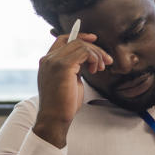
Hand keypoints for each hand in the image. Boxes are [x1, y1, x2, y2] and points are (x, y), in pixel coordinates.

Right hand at [32, 30, 111, 147]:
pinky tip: (95, 70)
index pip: (63, 39)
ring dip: (96, 54)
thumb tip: (87, 61)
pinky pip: (84, 52)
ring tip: (100, 68)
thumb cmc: (62, 105)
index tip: (93, 39)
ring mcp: (54, 61)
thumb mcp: (68, 81)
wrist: (54, 118)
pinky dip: (94, 58)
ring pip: (81, 45)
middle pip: (75, 41)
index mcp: (47, 62)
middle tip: (106, 60)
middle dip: (94, 49)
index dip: (79, 36)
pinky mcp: (63, 66)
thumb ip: (73, 68)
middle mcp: (48, 59)